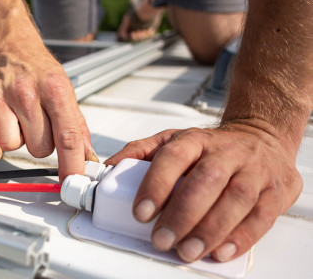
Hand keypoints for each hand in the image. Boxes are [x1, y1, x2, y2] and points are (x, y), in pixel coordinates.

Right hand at [0, 47, 95, 179]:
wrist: (12, 49)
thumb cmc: (39, 73)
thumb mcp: (66, 94)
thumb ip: (77, 128)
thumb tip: (88, 158)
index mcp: (55, 90)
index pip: (67, 136)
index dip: (71, 164)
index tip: (72, 181)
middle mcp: (27, 91)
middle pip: (38, 147)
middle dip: (39, 144)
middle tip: (36, 125)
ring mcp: (0, 95)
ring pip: (10, 145)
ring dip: (14, 140)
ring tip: (16, 120)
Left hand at [105, 122, 301, 261]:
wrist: (261, 137)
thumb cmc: (210, 147)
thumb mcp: (174, 141)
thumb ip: (140, 152)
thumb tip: (110, 168)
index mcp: (195, 140)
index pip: (173, 157)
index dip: (156, 184)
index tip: (141, 212)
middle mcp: (226, 152)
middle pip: (206, 180)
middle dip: (182, 214)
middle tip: (162, 239)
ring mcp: (254, 170)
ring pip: (236, 198)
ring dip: (210, 229)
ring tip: (187, 250)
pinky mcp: (276, 190)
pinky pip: (262, 215)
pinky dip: (241, 237)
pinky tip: (220, 251)